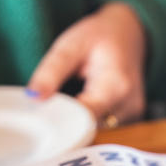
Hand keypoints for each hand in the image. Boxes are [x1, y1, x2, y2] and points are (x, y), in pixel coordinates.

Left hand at [26, 2, 147, 124]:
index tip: (40, 116)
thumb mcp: (71, 44)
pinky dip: (89, 121)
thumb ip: (51, 72)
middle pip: (89, 130)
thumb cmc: (99, 36)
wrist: (129, 32)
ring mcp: (132, 116)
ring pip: (96, 132)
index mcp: (115, 86)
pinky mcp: (131, 120)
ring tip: (69, 100)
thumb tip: (33, 98)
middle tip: (51, 106)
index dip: (58, 120)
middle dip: (66, 123)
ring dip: (78, 123)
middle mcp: (129, 106)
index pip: (82, 118)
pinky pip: (104, 129)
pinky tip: (83, 105)